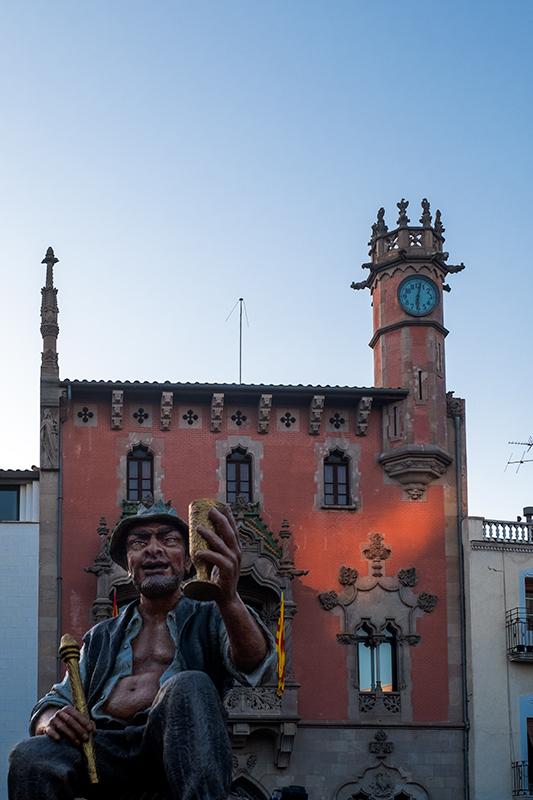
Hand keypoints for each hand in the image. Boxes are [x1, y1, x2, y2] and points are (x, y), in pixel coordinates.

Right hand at [35, 705, 95, 745]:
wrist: (51, 725)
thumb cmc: (68, 724)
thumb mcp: (77, 722)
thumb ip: (87, 725)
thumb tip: (94, 731)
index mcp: (69, 709)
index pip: (77, 715)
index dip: (84, 722)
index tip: (90, 729)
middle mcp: (60, 712)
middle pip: (71, 721)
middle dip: (79, 730)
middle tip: (85, 738)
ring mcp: (53, 720)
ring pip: (62, 727)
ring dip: (71, 735)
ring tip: (78, 743)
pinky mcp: (47, 728)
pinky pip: (50, 731)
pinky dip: (54, 735)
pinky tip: (58, 739)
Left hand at [195, 505, 267, 670]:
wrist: (226, 597)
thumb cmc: (219, 577)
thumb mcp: (219, 559)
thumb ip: (215, 549)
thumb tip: (201, 536)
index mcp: (236, 548)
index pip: (233, 528)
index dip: (229, 516)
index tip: (222, 505)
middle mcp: (237, 552)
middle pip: (229, 531)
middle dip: (220, 519)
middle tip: (210, 510)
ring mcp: (233, 561)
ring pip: (222, 543)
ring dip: (210, 534)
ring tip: (198, 527)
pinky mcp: (227, 570)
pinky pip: (216, 558)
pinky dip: (207, 554)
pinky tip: (198, 551)